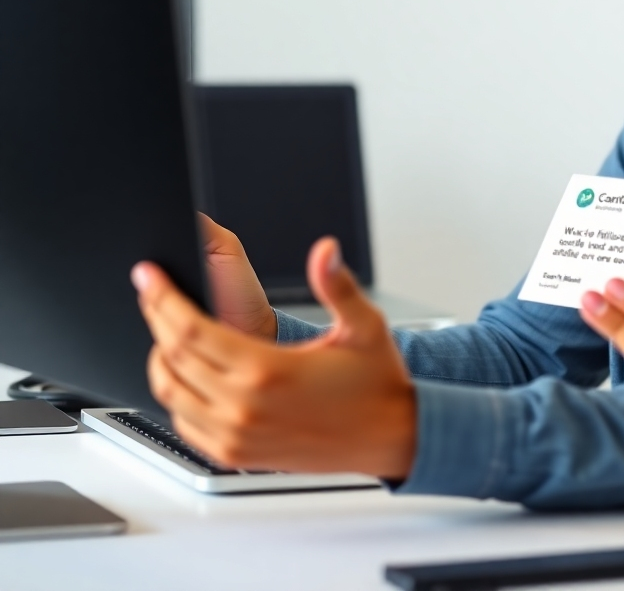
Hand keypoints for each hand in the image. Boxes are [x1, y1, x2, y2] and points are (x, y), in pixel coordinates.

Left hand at [131, 237, 416, 478]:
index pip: (192, 331)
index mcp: (268, 371)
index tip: (149, 277)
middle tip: (151, 291)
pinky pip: (184, 424)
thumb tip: (325, 251)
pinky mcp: (237, 456)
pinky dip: (174, 396)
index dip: (163, 298)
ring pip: (170, 394)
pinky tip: (184, 374)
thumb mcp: (363, 325)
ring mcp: (237, 436)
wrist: (390, 436)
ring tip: (164, 329)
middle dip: (155, 317)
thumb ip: (336, 285)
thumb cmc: (376, 383)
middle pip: (172, 357)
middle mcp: (245, 408)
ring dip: (159, 358)